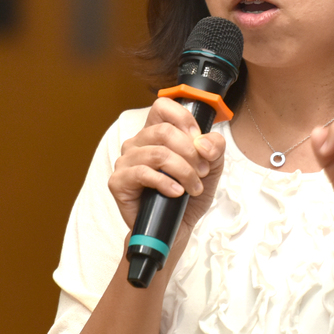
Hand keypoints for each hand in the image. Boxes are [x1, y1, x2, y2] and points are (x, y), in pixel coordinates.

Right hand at [108, 97, 225, 241]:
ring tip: (194, 187)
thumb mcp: (212, 167)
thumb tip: (204, 143)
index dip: (185, 120)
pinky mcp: (118, 181)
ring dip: (184, 171)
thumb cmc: (189, 195)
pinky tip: (177, 192)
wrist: (177, 226)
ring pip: (158, 153)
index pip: (163, 106)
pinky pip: (142, 173)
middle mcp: (138, 142)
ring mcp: (126, 161)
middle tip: (202, 172)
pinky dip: (166, 183)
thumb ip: (215, 147)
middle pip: (164, 131)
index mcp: (156, 132)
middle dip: (191, 153)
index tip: (199, 142)